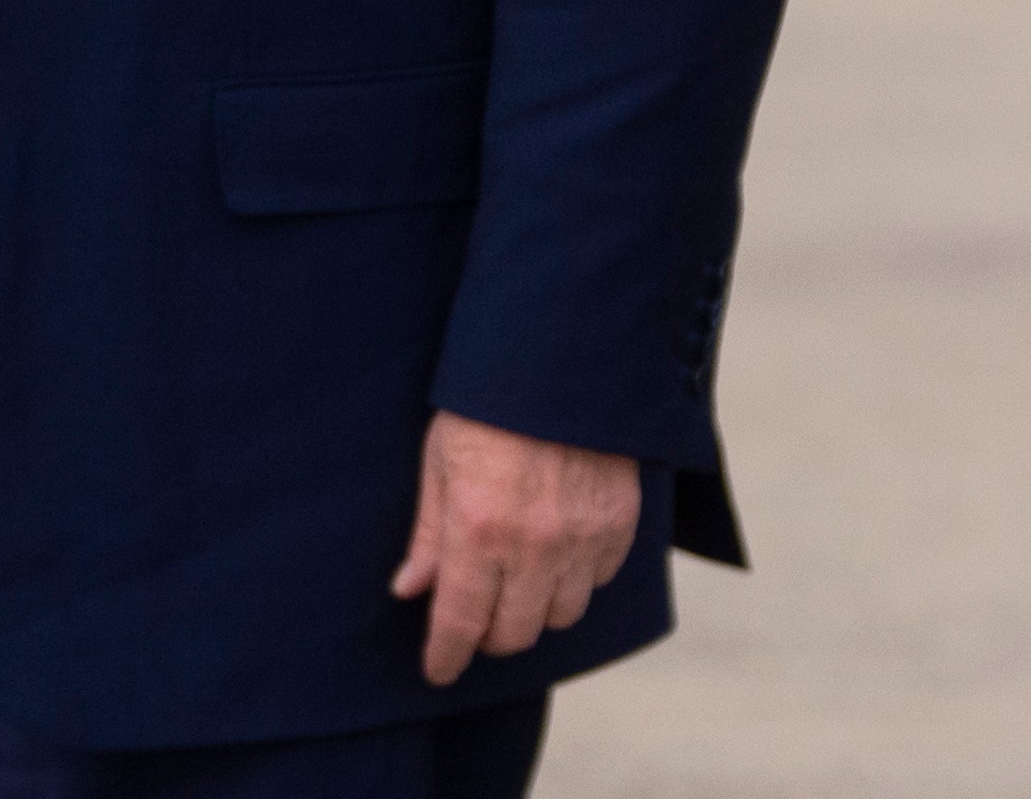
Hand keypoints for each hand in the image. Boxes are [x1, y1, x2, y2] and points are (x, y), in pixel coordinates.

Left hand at [390, 411, 639, 685]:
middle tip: (475, 619)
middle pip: (516, 633)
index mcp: (479, 528)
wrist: (560, 359)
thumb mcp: (439, 460)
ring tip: (516, 581)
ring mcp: (584, 538)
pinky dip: (578, 578)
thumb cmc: (484, 404)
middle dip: (489, 636)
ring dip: (535, 609)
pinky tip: (558, 551)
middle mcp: (535, 545)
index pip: (461, 620)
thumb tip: (410, 590)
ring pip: (561, 615)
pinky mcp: (620, 525)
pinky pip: (599, 580)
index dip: (446, 655)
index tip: (437, 671)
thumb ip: (429, 533)